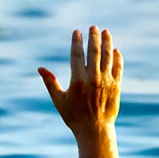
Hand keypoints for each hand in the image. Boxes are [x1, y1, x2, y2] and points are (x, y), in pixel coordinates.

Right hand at [38, 26, 122, 140]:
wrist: (95, 131)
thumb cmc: (74, 117)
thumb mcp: (58, 100)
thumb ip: (50, 82)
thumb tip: (40, 68)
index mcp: (77, 80)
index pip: (77, 55)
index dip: (77, 42)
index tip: (77, 32)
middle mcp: (93, 79)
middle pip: (94, 53)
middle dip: (93, 38)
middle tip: (93, 27)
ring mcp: (106, 82)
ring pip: (107, 58)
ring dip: (107, 43)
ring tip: (106, 32)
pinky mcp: (117, 87)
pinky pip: (118, 69)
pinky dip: (117, 58)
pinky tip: (115, 50)